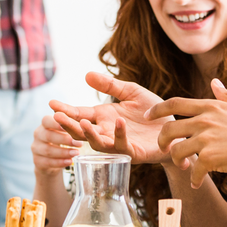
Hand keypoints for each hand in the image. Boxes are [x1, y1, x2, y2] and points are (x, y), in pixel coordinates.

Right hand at [32, 115, 81, 174]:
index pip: (46, 120)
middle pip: (47, 135)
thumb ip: (72, 125)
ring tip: (76, 153)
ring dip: (63, 152)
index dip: (56, 123)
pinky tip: (69, 161)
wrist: (52, 160)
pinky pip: (47, 162)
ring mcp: (36, 148)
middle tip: (79, 143)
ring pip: (47, 150)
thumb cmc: (63, 140)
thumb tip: (86, 121)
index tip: (68, 126)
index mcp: (45, 124)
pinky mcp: (37, 161)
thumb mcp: (66, 131)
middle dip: (64, 139)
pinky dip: (59, 162)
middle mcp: (38, 134)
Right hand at [50, 72, 172, 163]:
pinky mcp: (134, 151)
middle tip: (56, 117)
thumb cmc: (152, 111)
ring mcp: (119, 143)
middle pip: (82, 131)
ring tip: (81, 122)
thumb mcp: (131, 93)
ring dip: (89, 134)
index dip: (66, 110)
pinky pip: (123, 144)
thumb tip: (87, 74)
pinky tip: (118, 121)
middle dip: (68, 125)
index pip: (79, 113)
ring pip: (98, 143)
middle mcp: (107, 131)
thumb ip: (110, 85)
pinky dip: (119, 133)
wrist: (174, 128)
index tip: (51, 103)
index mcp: (104, 117)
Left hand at [147, 79, 226, 187]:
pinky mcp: (211, 158)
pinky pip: (193, 171)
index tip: (148, 116)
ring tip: (185, 167)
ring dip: (176, 162)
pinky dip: (193, 179)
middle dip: (162, 140)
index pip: (175, 103)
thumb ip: (226, 96)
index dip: (157, 110)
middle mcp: (206, 120)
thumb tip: (215, 82)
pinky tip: (197, 183)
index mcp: (212, 107)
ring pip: (176, 151)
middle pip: (169, 128)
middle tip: (164, 148)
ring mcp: (207, 139)